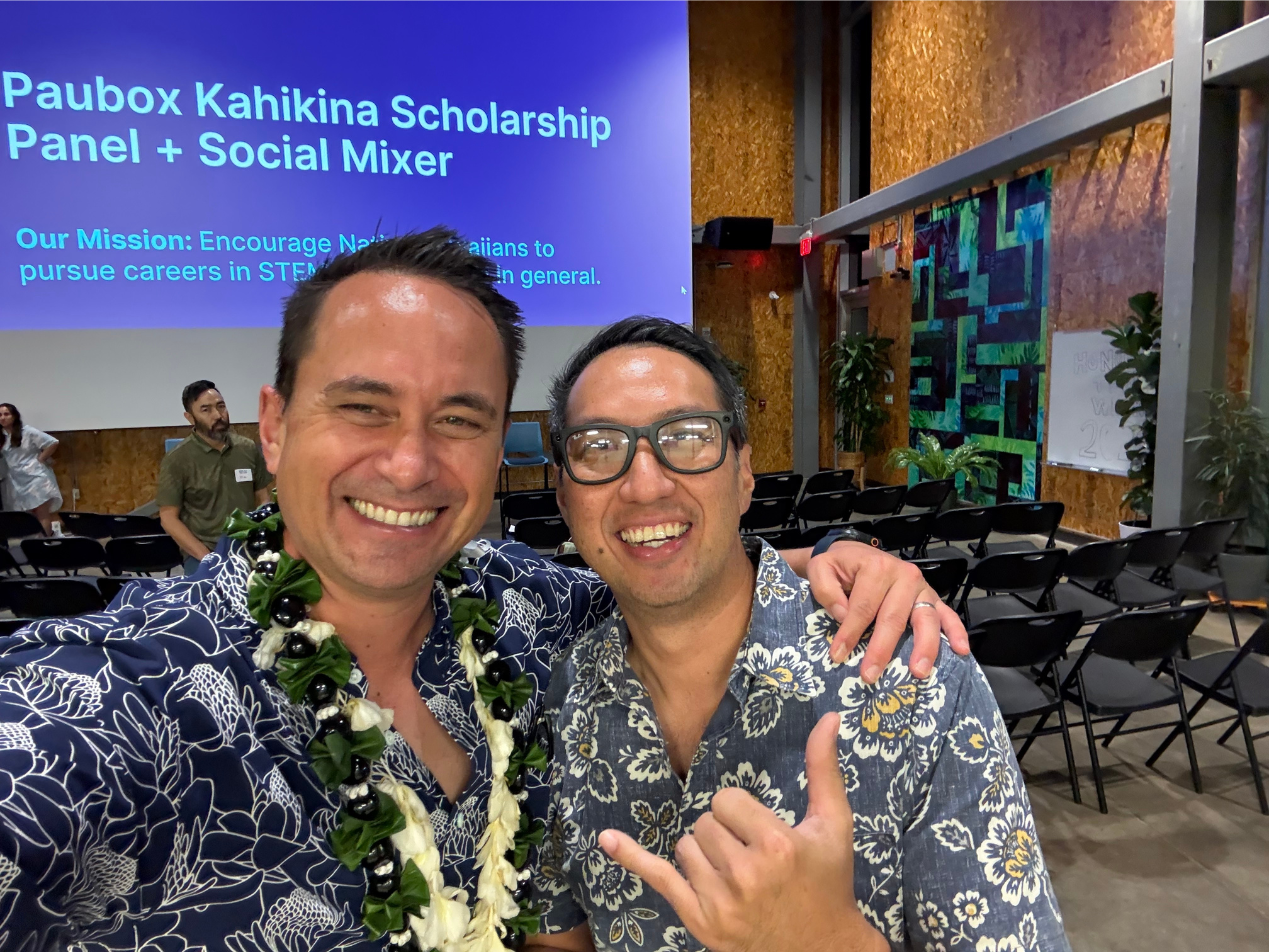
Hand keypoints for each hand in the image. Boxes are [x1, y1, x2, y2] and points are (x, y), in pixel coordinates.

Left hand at [599, 713, 885, 951]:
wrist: (823, 948)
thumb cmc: (828, 881)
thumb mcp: (834, 823)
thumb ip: (824, 768)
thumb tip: (830, 716)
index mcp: (776, 844)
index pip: (726, 800)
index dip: (741, 812)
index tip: (762, 831)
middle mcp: (746, 873)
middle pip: (704, 823)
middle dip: (725, 833)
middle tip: (754, 857)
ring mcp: (720, 901)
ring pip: (686, 847)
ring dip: (705, 854)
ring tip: (739, 874)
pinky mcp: (702, 921)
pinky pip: (660, 879)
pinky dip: (632, 858)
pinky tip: (607, 839)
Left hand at [807, 541, 967, 681]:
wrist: (856, 554)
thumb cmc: (839, 567)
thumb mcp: (821, 568)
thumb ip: (826, 589)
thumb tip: (843, 615)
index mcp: (876, 567)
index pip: (862, 607)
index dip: (850, 633)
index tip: (838, 656)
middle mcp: (904, 575)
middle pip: (893, 617)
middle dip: (881, 649)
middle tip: (870, 676)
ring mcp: (922, 587)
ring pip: (925, 618)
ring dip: (924, 647)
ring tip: (918, 671)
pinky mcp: (932, 597)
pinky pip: (948, 614)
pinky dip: (956, 631)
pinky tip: (961, 650)